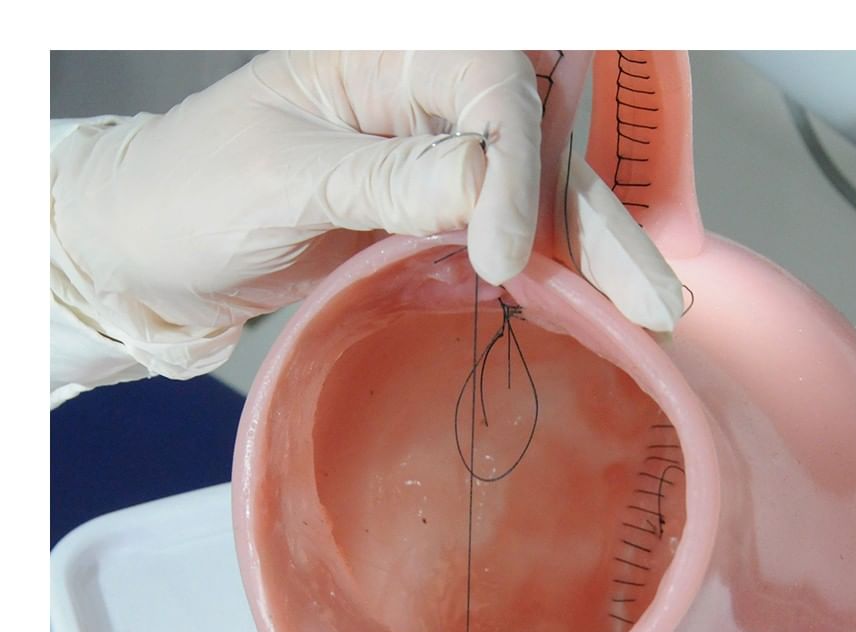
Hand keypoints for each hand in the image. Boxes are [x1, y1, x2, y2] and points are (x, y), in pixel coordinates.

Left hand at [50, 50, 682, 383]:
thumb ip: (386, 177)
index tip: (504, 258)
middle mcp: (424, 93)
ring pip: (541, 192)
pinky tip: (598, 305)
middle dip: (596, 217)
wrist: (156, 251)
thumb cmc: (190, 195)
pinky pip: (512, 235)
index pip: (487, 89)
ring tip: (652, 311)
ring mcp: (435, 157)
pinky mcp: (435, 214)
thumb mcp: (280, 179)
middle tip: (651, 295)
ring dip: (599, 252)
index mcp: (383, 50)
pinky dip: (558, 272)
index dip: (513, 170)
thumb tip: (487, 183)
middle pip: (539, 139)